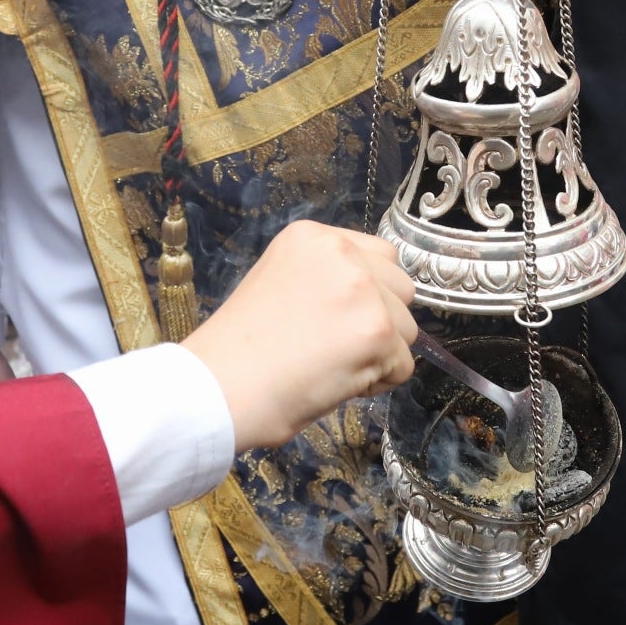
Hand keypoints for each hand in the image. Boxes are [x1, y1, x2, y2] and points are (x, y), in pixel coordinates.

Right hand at [182, 221, 417, 450]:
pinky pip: (403, 367)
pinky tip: (335, 382)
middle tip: (333, 347)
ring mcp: (363, 290)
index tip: (336, 320)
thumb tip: (373, 301)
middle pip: (400, 289)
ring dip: (379, 355)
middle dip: (380, 322)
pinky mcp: (377, 332)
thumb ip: (326, 280)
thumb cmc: (240, 350)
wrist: (218, 387)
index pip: (380, 256)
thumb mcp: (280, 283)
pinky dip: (377, 384)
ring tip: (329, 366)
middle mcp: (343, 253)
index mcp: (313, 237)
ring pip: (407, 330)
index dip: (367, 295)